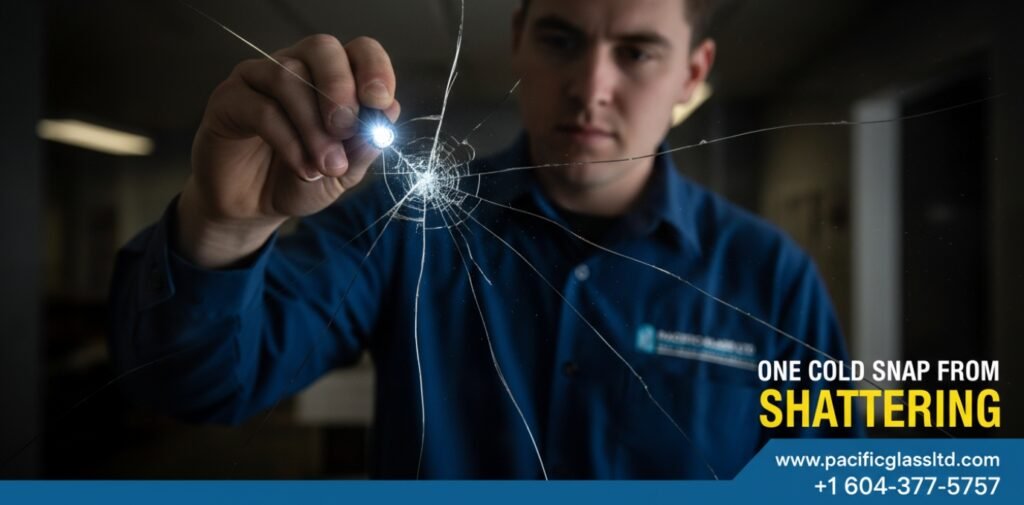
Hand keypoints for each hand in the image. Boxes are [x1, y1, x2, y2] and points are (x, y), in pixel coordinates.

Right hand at [177, 34, 400, 267]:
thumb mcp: (346, 170)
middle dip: (340, 89)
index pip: (359, 50)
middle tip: (346, 130)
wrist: (256, 208)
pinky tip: (303, 169)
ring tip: (327, 166)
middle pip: (321, 49)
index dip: (374, 68)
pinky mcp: (228, 99)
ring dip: (314, 127)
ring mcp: (258, 78)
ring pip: (289, 77)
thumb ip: (366, 144)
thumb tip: (389, 112)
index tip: (380, 102)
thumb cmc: (302, 180)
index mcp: (332, 76)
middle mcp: (295, 66)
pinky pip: (261, 108)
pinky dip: (288, 142)